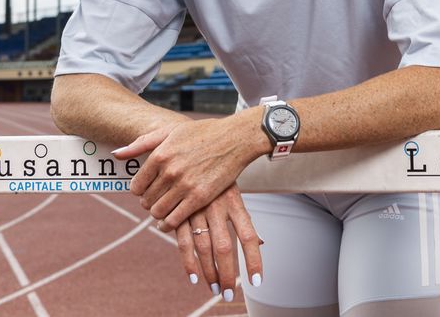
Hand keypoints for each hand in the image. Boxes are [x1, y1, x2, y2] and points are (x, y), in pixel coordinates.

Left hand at [115, 114, 260, 230]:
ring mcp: (185, 185)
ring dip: (158, 214)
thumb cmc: (203, 132)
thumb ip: (141, 143)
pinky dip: (168, 224)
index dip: (139, 192)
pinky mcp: (200, 197)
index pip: (136, 186)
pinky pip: (175, 219)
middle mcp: (170, 171)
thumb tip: (116, 154)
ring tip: (163, 210)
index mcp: (160, 154)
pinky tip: (169, 222)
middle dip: (149, 203)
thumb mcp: (170, 131)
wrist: (235, 138)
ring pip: (158, 212)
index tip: (146, 191)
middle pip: (146, 201)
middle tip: (156, 201)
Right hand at [174, 185, 262, 302]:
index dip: (253, 259)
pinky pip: (182, 242)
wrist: (191, 146)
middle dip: (227, 274)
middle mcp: (216, 206)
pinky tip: (193, 277)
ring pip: (204, 248)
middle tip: (228, 293)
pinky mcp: (178, 212)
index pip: (248, 235)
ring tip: (215, 288)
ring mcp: (196, 209)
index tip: (256, 281)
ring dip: (209, 272)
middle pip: (225, 247)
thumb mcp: (232, 190)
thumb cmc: (217, 174)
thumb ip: (244, 218)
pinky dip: (188, 262)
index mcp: (234, 201)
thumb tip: (261, 242)